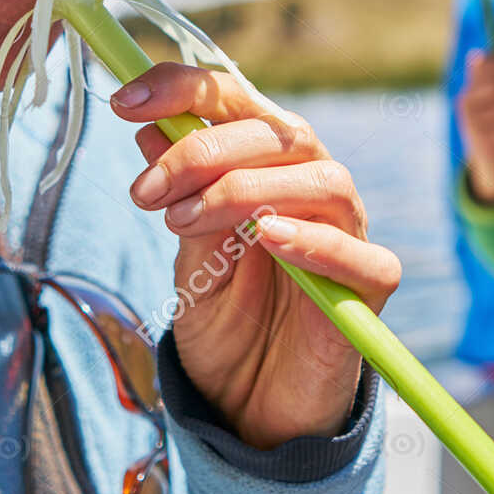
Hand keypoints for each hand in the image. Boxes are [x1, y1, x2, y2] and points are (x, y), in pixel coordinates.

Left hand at [111, 62, 401, 449]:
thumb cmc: (226, 324)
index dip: (185, 88)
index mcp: (269, 166)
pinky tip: (269, 238)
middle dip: (203, 150)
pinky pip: (361, 256)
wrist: (251, 405)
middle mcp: (313, 187)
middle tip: (146, 192)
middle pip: (280, 133)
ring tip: (187, 221)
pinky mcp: (369, 289)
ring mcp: (348, 234)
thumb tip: (145, 126)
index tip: (124, 100)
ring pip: (325, 179)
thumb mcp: (187, 254)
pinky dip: (318, 241)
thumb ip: (179, 194)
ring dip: (247, 188)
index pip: (238, 102)